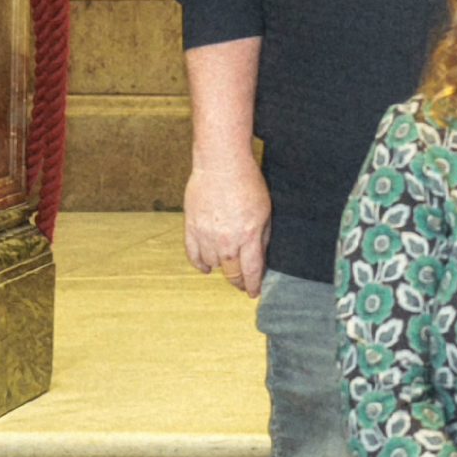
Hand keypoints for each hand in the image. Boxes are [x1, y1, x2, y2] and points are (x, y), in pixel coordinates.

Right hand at [182, 151, 270, 297]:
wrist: (221, 164)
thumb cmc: (247, 183)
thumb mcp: (265, 211)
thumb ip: (262, 237)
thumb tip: (260, 257)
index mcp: (248, 235)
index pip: (251, 270)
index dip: (252, 285)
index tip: (254, 292)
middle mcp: (226, 240)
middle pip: (231, 272)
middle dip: (238, 282)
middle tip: (242, 286)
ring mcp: (206, 235)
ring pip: (212, 264)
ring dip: (221, 268)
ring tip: (227, 267)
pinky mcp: (191, 227)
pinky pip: (193, 254)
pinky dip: (199, 264)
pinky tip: (206, 268)